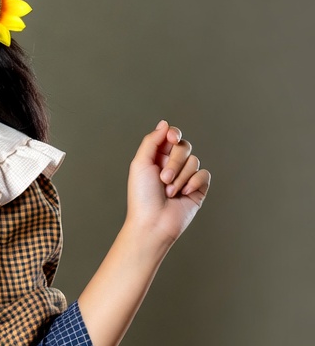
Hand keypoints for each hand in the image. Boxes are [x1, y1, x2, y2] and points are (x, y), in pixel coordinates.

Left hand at [126, 120, 210, 252]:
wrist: (154, 222)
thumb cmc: (142, 195)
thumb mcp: (140, 163)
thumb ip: (152, 141)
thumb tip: (164, 124)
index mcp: (156, 157)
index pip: (171, 137)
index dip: (174, 134)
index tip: (172, 137)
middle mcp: (172, 165)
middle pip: (184, 147)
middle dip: (175, 162)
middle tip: (163, 178)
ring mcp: (185, 177)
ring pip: (194, 161)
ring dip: (181, 177)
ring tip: (169, 191)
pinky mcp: (198, 189)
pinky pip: (204, 174)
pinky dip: (194, 183)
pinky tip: (183, 194)